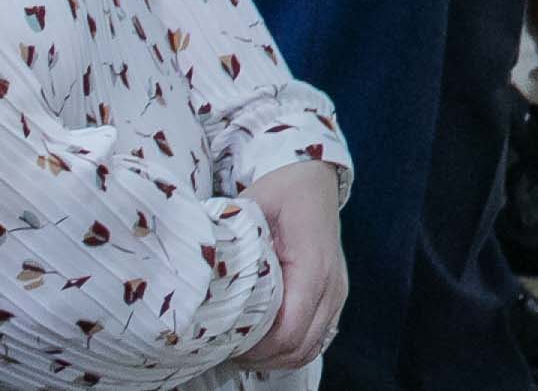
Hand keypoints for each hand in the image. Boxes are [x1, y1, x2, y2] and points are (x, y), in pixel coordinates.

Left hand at [234, 160, 344, 372]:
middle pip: (300, 347)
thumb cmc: (284, 191)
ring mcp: (337, 292)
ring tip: (241, 349)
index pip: (289, 330)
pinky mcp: (335, 296)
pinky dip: (291, 349)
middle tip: (225, 351)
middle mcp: (332, 284)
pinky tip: (264, 342)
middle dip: (261, 358)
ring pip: (309, 348)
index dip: (256, 348)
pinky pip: (317, 338)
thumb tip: (199, 273)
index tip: (225, 343)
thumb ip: (232, 239)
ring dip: (275, 358)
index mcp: (313, 265)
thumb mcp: (254, 205)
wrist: (315, 179)